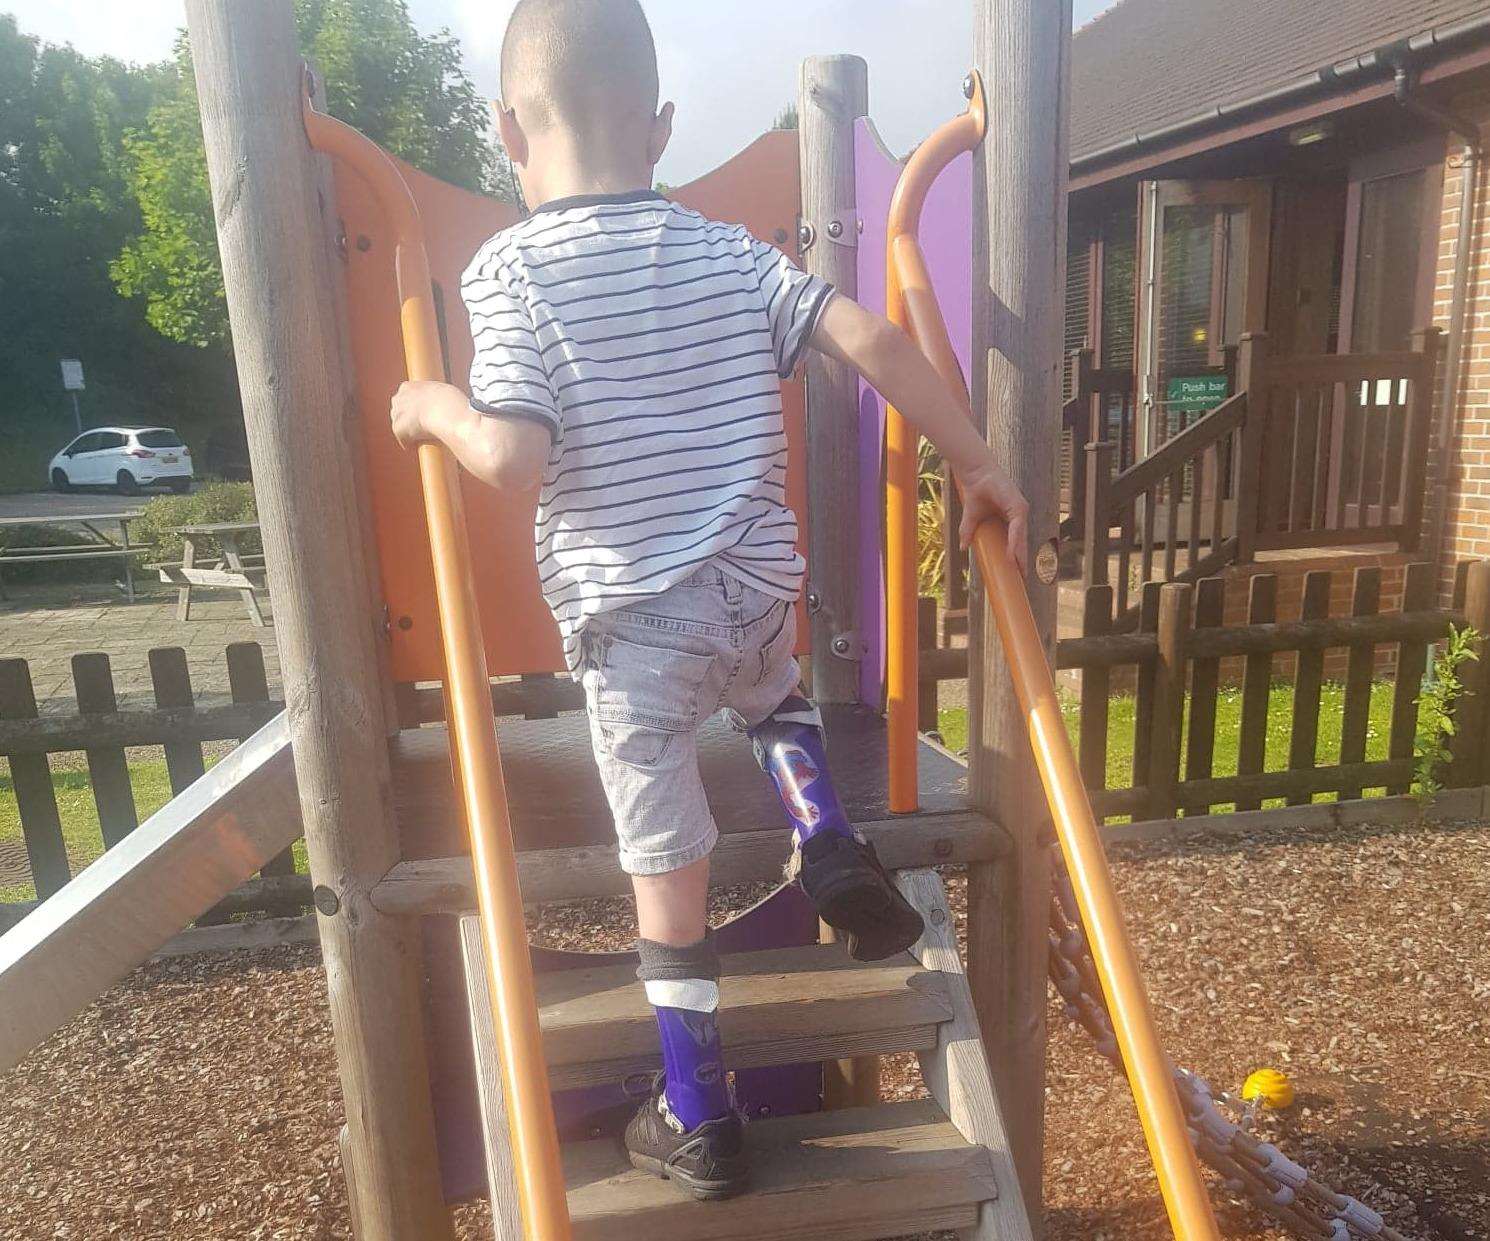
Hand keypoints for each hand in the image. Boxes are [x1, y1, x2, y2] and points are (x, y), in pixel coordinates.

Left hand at [390, 379, 463, 448]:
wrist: (446, 412)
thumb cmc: (450, 401)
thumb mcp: (441, 391)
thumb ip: (433, 396)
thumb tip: (438, 404)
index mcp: (408, 387)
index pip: (406, 397)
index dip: (416, 407)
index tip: (425, 413)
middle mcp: (398, 398)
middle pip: (400, 411)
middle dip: (409, 419)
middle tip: (424, 426)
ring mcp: (397, 414)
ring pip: (400, 425)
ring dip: (409, 431)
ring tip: (423, 437)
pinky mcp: (398, 429)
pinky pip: (403, 440)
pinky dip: (410, 444)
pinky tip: (419, 446)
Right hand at [957, 460, 1029, 577]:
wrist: (975, 475)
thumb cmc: (977, 491)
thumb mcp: (971, 516)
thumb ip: (968, 531)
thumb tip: (962, 548)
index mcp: (1012, 517)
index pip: (1017, 540)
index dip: (1017, 555)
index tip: (1018, 571)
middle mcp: (1019, 514)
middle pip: (1022, 541)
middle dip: (1023, 559)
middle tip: (1024, 577)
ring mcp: (1020, 510)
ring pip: (1021, 537)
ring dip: (1020, 554)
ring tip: (1019, 570)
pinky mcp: (1018, 506)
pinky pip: (1018, 528)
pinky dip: (1015, 542)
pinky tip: (1013, 554)